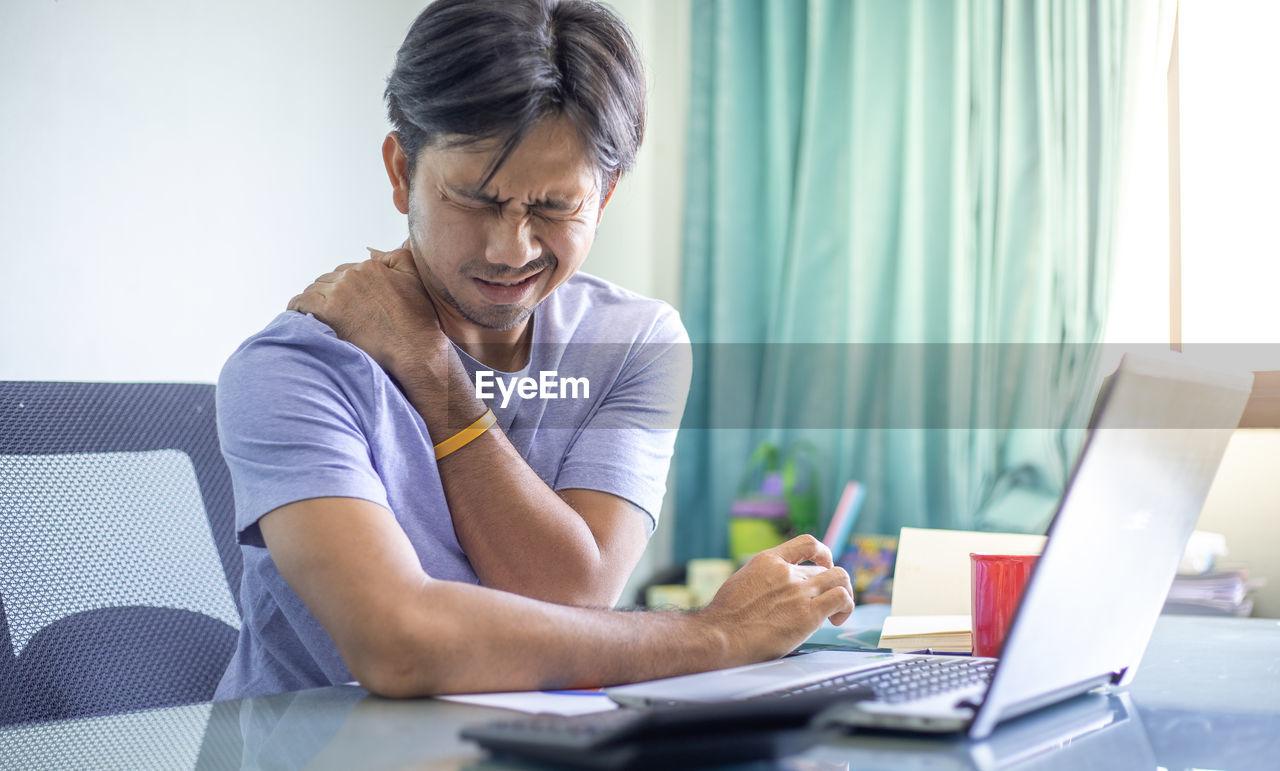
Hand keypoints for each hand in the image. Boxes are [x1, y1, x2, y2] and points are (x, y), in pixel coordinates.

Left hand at [288, 247, 445, 372]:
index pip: (345, 271)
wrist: (414, 347)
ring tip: (315, 316)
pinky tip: (299, 316)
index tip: (345, 302)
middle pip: (327, 280)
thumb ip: (396, 257)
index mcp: (370, 267)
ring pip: (313, 290)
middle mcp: (352, 275)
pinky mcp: (329, 310)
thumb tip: (373, 253)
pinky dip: (297, 308)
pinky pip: (301, 302)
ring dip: (313, 302)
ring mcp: (339, 292)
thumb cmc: (418, 319)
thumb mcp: (414, 277)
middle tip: (331, 312)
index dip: (343, 287)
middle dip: (328, 294)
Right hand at [697, 535, 853, 664]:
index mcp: (767, 561)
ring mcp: (798, 591)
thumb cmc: (725, 618)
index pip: (806, 543)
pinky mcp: (808, 614)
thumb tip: (771, 587)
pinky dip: (846, 607)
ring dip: (845, 593)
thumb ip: (762, 579)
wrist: (721, 636)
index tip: (824, 564)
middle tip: (822, 606)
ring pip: (841, 578)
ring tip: (838, 610)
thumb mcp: (741, 582)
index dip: (823, 552)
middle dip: (826, 588)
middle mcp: (785, 572)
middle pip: (823, 570)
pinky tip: (835, 620)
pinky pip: (841, 599)